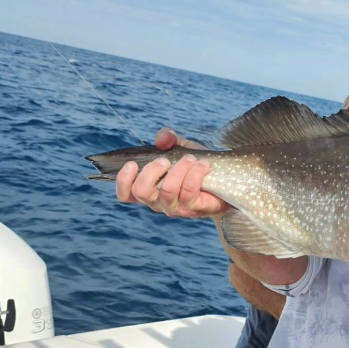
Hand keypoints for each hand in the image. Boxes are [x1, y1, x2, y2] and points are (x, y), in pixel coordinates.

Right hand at [116, 127, 232, 217]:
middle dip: (151, 171)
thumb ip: (169, 140)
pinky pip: (189, 191)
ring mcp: (175, 207)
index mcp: (149, 189)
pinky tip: (203, 164)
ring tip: (190, 158)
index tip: (133, 164)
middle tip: (165, 160)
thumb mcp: (180, 149)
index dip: (123, 181)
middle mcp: (158, 201)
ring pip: (167, 190)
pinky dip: (196, 173)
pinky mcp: (193, 209)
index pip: (126, 194)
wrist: (225, 182)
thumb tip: (162, 137)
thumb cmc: (194, 166)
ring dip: (179, 169)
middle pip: (141, 192)